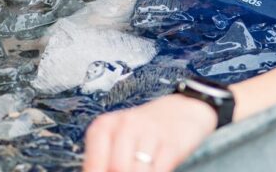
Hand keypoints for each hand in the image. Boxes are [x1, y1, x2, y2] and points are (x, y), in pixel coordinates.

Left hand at [83, 93, 217, 171]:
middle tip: (132, 170)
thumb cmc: (143, 130)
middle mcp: (125, 125)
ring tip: (146, 167)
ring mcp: (149, 132)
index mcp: (103, 127)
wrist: (183, 109)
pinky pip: (158, 171)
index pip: (92, 166)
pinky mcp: (171, 143)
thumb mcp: (116, 140)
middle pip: (115, 169)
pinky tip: (157, 167)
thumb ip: (103, 161)